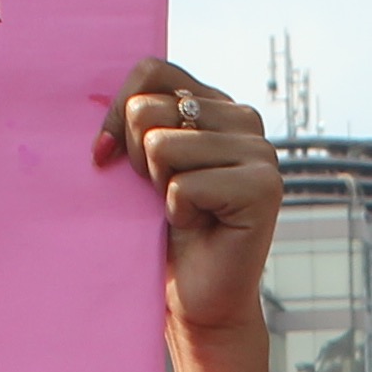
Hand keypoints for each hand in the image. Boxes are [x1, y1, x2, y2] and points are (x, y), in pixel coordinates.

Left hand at [99, 60, 275, 371]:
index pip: (151, 71)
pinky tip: (200, 228)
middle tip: (164, 194)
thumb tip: (118, 107)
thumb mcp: (142, 163)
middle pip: (149, 110)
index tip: (107, 157)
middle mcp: (245, 119)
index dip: (116, 114)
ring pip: (163, 146)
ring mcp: (261, 152)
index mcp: (216, 104)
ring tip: (185, 211)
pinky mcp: (263, 188)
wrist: (196, 300)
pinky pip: (183, 186)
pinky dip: (178, 214)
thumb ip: (138, 119)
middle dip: (139, 159)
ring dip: (160, 190)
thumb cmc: (162, 232)